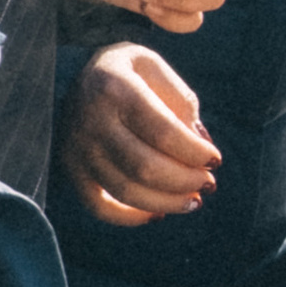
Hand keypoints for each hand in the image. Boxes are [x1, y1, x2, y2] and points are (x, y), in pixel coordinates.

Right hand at [62, 45, 221, 221]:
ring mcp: (77, 147)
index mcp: (116, 88)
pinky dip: (130, 217)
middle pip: (145, 167)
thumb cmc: (131, 74)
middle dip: (185, 182)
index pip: (164, 133)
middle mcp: (91, 119)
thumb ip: (182, 104)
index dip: (195, 153)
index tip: (214, 159)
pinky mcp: (71, 168)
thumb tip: (202, 148)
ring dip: (167, 202)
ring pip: (126, 190)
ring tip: (192, 201)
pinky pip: (99, 206)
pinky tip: (158, 213)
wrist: (79, 74)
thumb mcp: (157, 69)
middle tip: (207, 184)